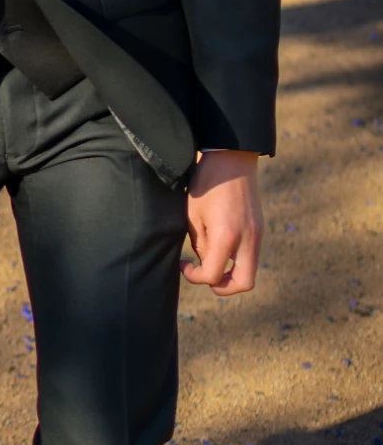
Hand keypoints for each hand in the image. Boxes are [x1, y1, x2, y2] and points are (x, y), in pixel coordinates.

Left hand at [182, 150, 262, 296]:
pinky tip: (220, 246)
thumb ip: (199, 243)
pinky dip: (236, 259)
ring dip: (231, 274)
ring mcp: (257, 234)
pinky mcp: (259, 228)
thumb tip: (205, 261)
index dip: (195, 277)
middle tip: (205, 276)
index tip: (184, 265)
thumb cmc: (207, 182)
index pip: (213, 276)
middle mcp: (247, 239)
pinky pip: (251, 255)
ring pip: (250, 271)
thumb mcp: (193, 214)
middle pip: (243, 283)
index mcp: (226, 236)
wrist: (232, 157)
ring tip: (210, 260)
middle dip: (222, 287)